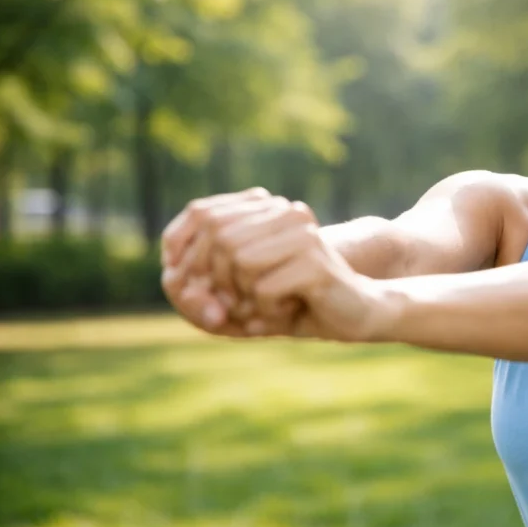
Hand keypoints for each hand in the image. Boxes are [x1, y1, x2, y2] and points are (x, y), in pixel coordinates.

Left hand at [162, 189, 385, 341]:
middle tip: (234, 309)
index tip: (185, 286)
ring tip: (265, 309)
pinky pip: (263, 288)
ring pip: (239, 261)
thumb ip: (203, 292)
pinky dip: (265, 311)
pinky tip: (286, 313)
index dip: (179, 247)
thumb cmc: (294, 305)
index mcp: (267, 210)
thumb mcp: (240, 299)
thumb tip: (172, 283)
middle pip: (218, 238)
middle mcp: (285, 213)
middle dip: (214, 282)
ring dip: (243, 297)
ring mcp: (302, 235)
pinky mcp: (314, 262)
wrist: (355, 315)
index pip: (201, 212)